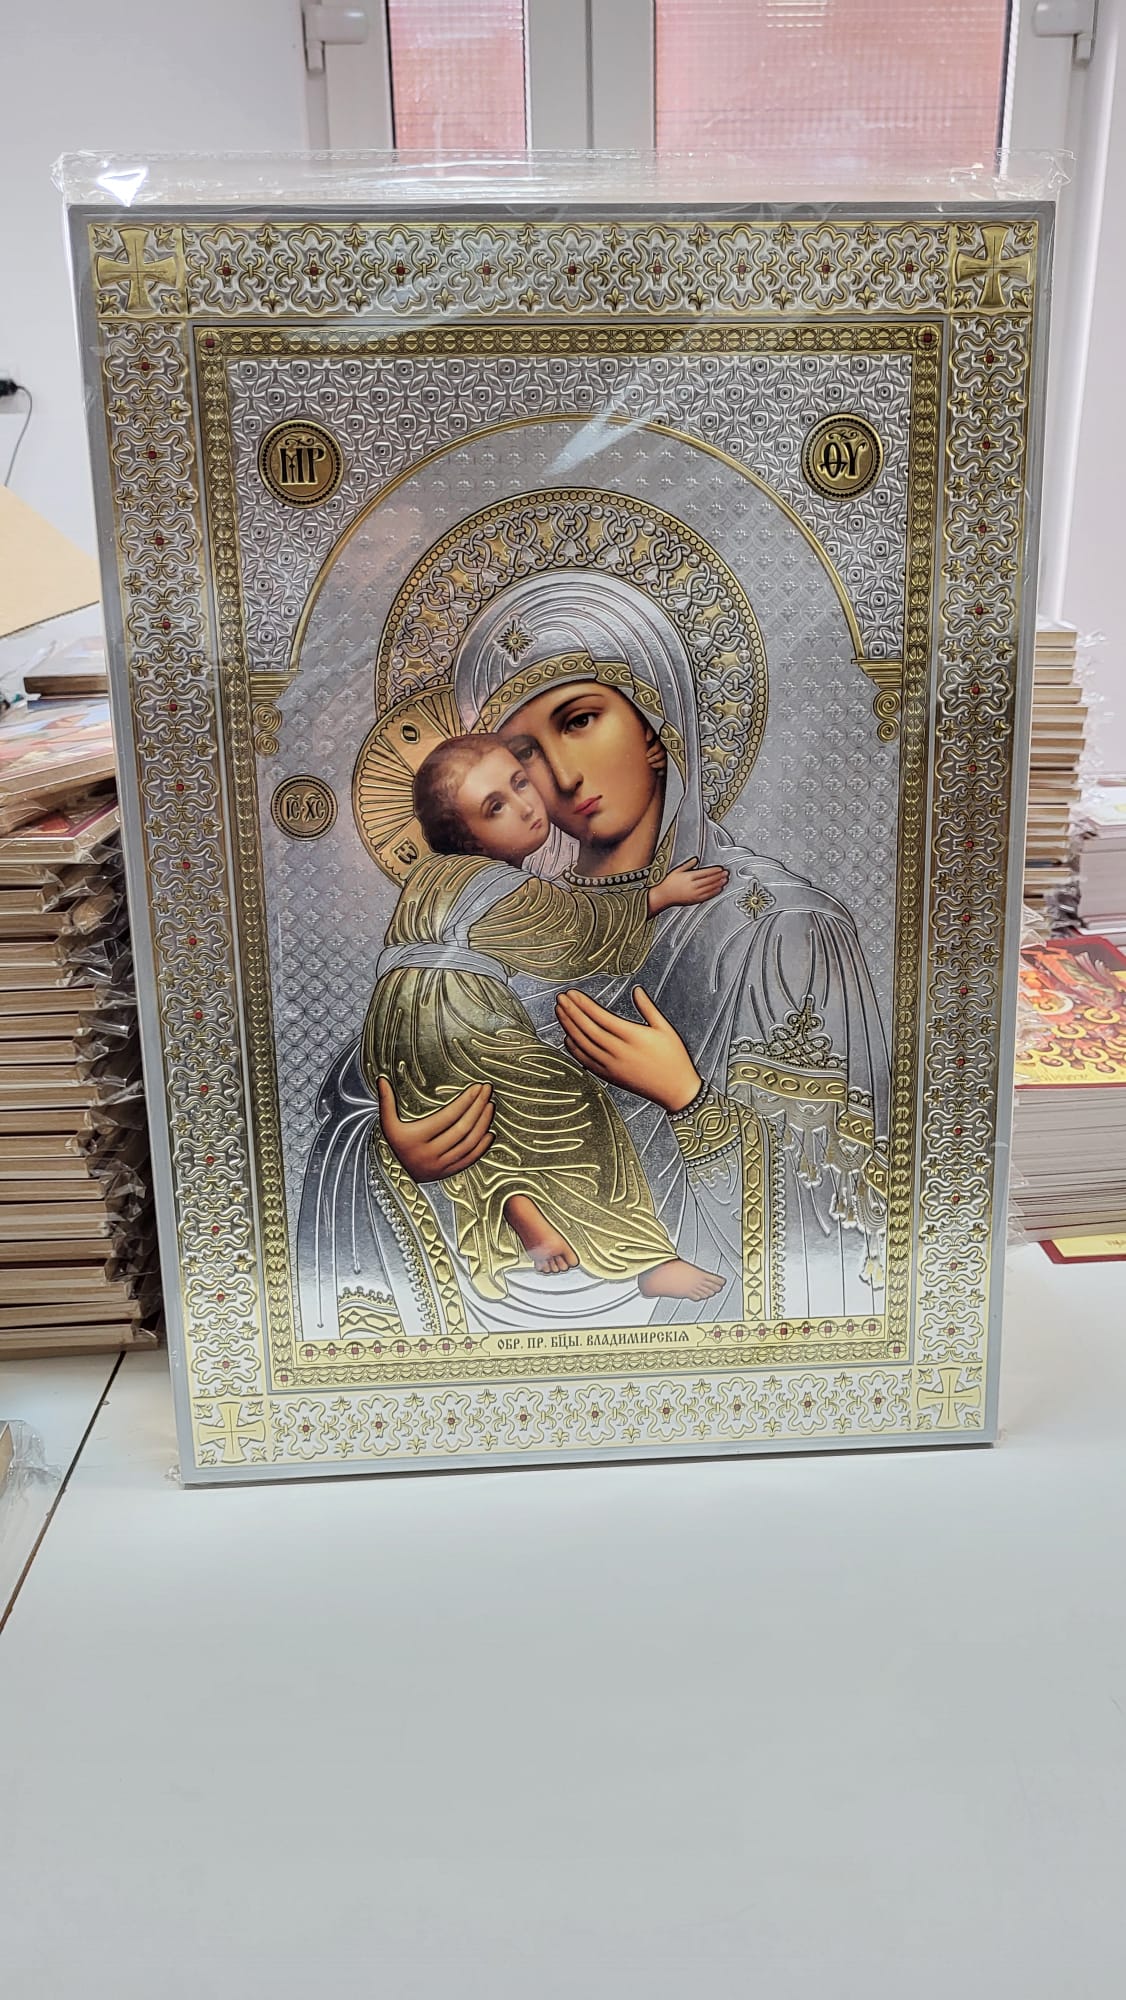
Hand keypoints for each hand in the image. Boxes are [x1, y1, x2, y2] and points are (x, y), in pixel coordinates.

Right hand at [376, 1077, 492, 1180]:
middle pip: (462, 1128)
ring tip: (489, 1107)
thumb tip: (382, 1080)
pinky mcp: (448, 1173)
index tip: (476, 1088)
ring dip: (483, 1124)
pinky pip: (469, 1160)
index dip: (465, 1101)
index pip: (448, 1116)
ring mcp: (440, 1165)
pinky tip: (489, 1133)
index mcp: (416, 1138)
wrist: (393, 1177)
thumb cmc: (392, 1146)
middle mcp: (430, 1153)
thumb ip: (386, 1102)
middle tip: (487, 1092)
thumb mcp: (387, 1125)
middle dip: (478, 1107)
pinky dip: (482, 1147)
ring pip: (468, 1143)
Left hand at [556, 985, 701, 1112]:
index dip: (584, 1004)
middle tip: (561, 998)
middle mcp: (620, 1051)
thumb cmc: (674, 1058)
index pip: (601, 1017)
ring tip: (560, 1012)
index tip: (573, 994)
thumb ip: (648, 1008)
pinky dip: (574, 1048)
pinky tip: (567, 1037)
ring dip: (569, 1027)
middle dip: (572, 1012)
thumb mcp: (665, 1029)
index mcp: (634, 1037)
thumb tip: (636, 990)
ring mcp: (612, 1066)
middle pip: (588, 1029)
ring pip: (583, 1044)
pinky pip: (585, 1061)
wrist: (675, 1090)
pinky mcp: (609, 1076)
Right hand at [647, 856, 728, 914]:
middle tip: (726, 873)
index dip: (714, 870)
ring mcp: (694, 893)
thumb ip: (688, 865)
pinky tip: (719, 889)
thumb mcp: (677, 870)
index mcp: (689, 877)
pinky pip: (707, 896)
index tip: (720, 869)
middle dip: (719, 876)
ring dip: (719, 883)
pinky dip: (715, 892)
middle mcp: (693, 885)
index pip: (705, 873)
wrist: (664, 896)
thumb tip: (695, 860)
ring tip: (725, 880)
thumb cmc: (669, 884)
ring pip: (710, 888)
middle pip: (710, 880)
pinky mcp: (695, 899)